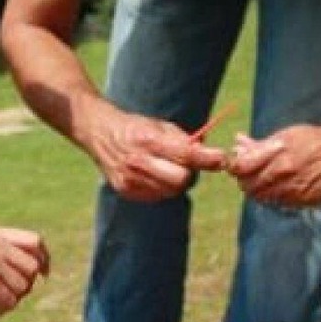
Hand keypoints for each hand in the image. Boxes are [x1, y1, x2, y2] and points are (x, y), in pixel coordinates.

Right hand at [0, 226, 49, 315]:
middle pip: (33, 267)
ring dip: (12, 300)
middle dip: (26, 285)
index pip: (34, 241)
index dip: (44, 259)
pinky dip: (2, 309)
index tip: (44, 275)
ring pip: (24, 287)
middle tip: (8, 296)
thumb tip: (35, 271)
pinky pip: (11, 301)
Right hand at [86, 108, 227, 200]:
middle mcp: (138, 161)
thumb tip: (208, 154)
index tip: (221, 158)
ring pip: (171, 191)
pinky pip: (157, 195)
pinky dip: (162, 187)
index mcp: (148, 140)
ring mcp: (130, 179)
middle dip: (190, 172)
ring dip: (176, 181)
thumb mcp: (159, 125)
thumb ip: (183, 140)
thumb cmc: (135, 127)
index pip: (186, 155)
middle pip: (181, 179)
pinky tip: (153, 174)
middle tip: (188, 163)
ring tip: (167, 166)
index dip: (207, 159)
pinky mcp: (126, 191)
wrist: (98, 132)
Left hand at [226, 122, 320, 204]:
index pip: (241, 169)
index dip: (235, 166)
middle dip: (246, 179)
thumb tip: (238, 143)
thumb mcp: (288, 135)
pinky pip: (280, 203)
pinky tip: (284, 184)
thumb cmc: (317, 140)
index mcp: (279, 160)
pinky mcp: (306, 203)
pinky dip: (276, 195)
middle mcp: (287, 180)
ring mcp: (296, 194)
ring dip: (260, 189)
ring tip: (268, 177)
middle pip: (250, 187)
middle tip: (251, 172)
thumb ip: (261, 144)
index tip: (237, 163)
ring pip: (263, 198)